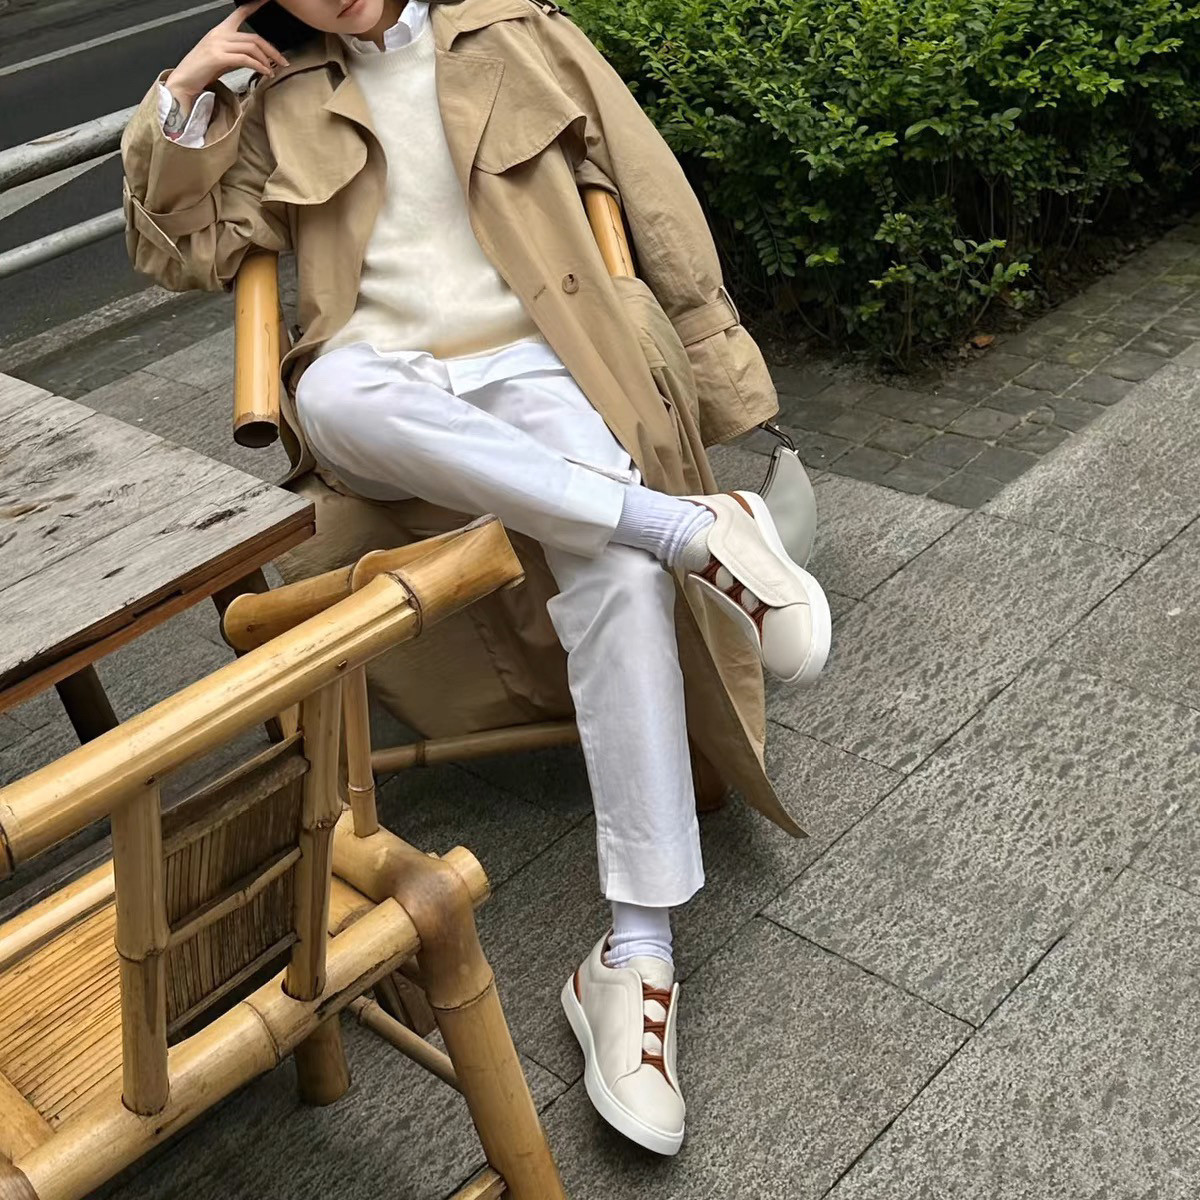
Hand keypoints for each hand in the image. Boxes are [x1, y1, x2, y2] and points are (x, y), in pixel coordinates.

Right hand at [166, 0, 288, 109]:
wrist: (185, 79)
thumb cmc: (202, 70)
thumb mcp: (223, 58)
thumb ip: (238, 53)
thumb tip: (256, 58)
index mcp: (220, 31)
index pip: (239, 13)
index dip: (254, 6)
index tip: (266, 1)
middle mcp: (220, 34)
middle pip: (254, 38)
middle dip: (272, 50)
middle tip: (282, 61)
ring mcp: (218, 44)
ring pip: (251, 47)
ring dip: (267, 60)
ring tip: (272, 71)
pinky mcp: (218, 57)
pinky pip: (245, 59)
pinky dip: (259, 66)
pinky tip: (265, 73)